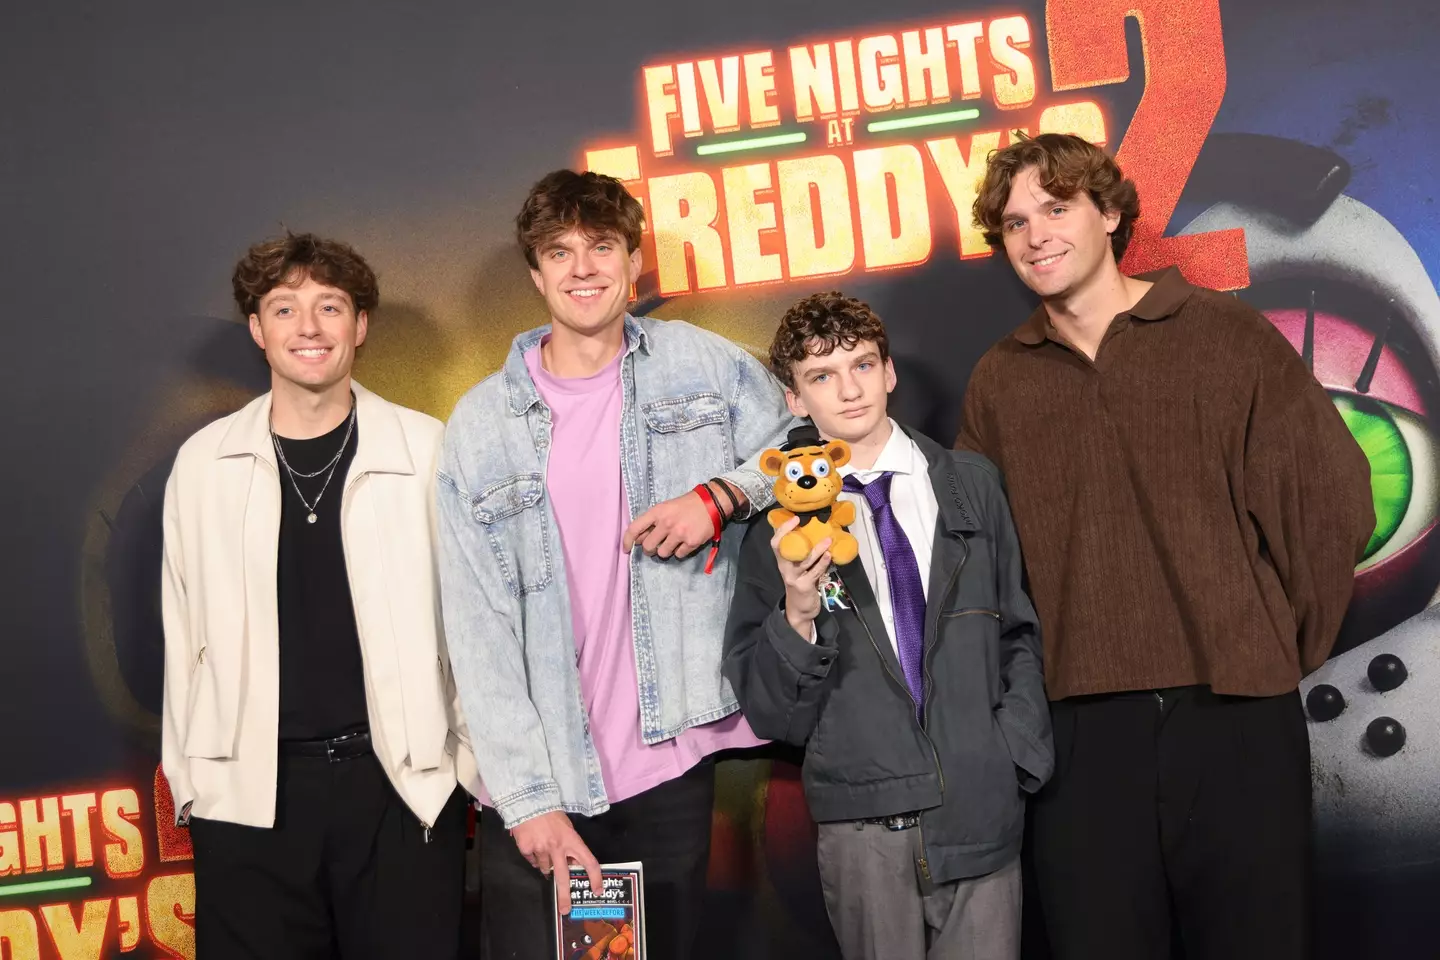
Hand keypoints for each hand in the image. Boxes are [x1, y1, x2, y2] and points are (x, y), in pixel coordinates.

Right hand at [509, 810, 601, 913]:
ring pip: (544, 868)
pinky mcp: (527, 849)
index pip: (589, 862)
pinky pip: (532, 860)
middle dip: (564, 896)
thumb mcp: (567, 828)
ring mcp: (541, 849)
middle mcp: (558, 847)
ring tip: (544, 850)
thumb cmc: (551, 814)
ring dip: (545, 865)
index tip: (597, 891)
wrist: (529, 801)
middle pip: (563, 877)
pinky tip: (533, 846)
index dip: (595, 878)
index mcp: (573, 840)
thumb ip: (570, 846)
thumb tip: (571, 864)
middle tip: (565, 910)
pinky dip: (533, 857)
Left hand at [623, 490, 714, 557]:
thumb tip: (639, 540)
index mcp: (657, 512)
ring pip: (662, 554)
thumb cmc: (686, 505)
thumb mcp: (665, 508)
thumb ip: (651, 523)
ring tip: (673, 542)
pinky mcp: (692, 542)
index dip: (627, 541)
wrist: (712, 503)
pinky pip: (679, 555)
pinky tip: (685, 542)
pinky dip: (680, 551)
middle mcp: (666, 523)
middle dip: (650, 549)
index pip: (634, 528)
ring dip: (666, 551)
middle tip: (656, 546)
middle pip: (648, 547)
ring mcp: (679, 534)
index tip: (626, 549)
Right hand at [770, 517, 831, 636]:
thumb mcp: (798, 569)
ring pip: (804, 560)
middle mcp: (785, 568)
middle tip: (803, 521)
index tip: (793, 518)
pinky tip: (829, 556)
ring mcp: (794, 577)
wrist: (800, 610)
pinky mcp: (804, 586)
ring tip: (828, 540)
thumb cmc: (801, 584)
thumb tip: (816, 535)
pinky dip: (823, 563)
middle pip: (783, 548)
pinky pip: (814, 572)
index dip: (782, 530)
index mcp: (783, 562)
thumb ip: (803, 555)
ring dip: (817, 549)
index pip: (776, 543)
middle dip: (790, 533)